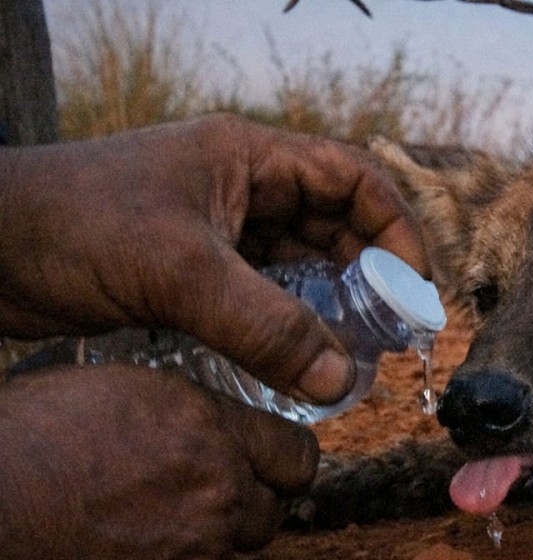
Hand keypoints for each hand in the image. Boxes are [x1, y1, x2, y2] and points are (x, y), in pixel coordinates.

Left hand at [0, 114, 424, 403]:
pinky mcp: (191, 277)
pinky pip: (262, 303)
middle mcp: (242, 191)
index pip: (354, 180)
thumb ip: (267, 327)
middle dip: (368, 282)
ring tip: (349, 363)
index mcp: (249, 159)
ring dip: (328, 314)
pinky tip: (296, 371)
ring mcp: (217, 234)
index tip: (415, 289)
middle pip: (335, 231)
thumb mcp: (181, 274)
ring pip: (300, 273)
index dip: (396, 229)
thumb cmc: (71, 229)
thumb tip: (343, 381)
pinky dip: (286, 334)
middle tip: (387, 340)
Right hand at [0, 365, 318, 559]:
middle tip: (203, 502)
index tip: (267, 467)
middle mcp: (218, 488)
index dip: (279, 462)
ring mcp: (200, 551)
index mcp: (205, 426)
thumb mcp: (112, 393)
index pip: (295, 451)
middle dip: (247, 505)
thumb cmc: (20, 447)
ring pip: (233, 552)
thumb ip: (182, 412)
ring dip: (205, 543)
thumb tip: (207, 423)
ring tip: (144, 529)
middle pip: (275, 508)